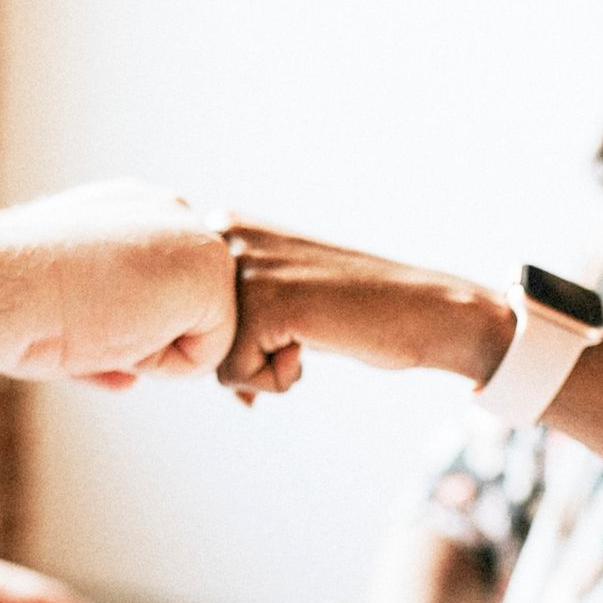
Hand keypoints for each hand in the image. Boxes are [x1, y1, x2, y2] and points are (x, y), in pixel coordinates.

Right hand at [0, 182, 236, 386]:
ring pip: (196, 339)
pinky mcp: (211, 271)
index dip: (120, 331)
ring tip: (98, 320)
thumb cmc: (16, 303)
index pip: (159, 299)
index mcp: (133, 213)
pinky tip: (116, 328)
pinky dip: (159, 365)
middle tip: (84, 315)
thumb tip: (130, 377)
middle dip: (139, 342)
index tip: (73, 312)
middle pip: (183, 320)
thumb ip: (107, 332)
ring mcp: (194, 237)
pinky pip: (205, 359)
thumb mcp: (66, 310)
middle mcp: (169, 213)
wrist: (0, 288)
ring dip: (145, 353)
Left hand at [215, 218, 509, 395]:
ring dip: (265, 368)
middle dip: (247, 353)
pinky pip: (237, 378)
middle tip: (302, 328)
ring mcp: (244, 267)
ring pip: (214, 361)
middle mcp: (227, 233)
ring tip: (309, 334)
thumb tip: (181, 357)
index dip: (239, 337)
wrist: (421, 310)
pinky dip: (278, 379)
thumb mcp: (276, 294)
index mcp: (226, 223)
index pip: (190, 311)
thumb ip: (225, 307)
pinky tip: (314, 344)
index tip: (289, 316)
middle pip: (197, 335)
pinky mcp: (264, 305)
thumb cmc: (352, 311)